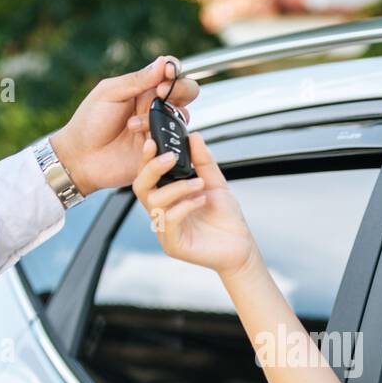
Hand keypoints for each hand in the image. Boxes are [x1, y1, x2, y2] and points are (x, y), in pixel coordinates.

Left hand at [49, 56, 199, 193]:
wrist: (81, 158)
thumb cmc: (90, 122)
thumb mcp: (110, 93)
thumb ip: (137, 79)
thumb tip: (164, 61)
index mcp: (144, 89)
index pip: (171, 72)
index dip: (174, 71)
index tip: (166, 75)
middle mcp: (156, 107)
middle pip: (187, 92)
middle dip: (180, 90)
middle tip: (161, 93)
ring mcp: (159, 129)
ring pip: (181, 118)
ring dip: (158, 119)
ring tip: (133, 126)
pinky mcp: (160, 152)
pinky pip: (174, 144)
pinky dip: (161, 142)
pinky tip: (142, 144)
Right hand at [132, 132, 258, 278]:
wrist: (241, 246)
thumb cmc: (225, 217)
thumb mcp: (215, 183)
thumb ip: (203, 161)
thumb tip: (194, 136)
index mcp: (167, 195)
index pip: (147, 174)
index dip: (146, 158)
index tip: (153, 140)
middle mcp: (162, 211)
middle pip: (140, 187)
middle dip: (152, 168)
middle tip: (171, 157)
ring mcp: (164, 229)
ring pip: (155, 202)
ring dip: (177, 187)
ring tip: (199, 183)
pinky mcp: (172, 245)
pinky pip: (169, 221)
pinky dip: (185, 206)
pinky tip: (202, 201)